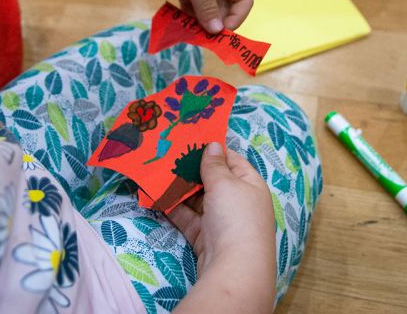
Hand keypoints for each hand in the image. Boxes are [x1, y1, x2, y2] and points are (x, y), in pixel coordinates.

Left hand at [141, 0, 252, 33]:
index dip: (237, 17)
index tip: (223, 32)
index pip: (243, 0)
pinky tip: (182, 25)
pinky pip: (192, 5)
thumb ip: (208, 8)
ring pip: (207, 8)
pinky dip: (189, 15)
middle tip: (205, 36)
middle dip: (217, 22)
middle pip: (225, 7)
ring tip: (193, 33)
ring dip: (202, 21)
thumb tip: (216, 31)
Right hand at [169, 143, 275, 311]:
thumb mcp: (225, 183)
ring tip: (157, 171)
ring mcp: (221, 221)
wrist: (233, 268)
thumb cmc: (236, 217)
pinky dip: (173, 208)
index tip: (190, 139)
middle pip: (212, 180)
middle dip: (191, 169)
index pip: (232, 160)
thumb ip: (214, 164)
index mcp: (250, 185)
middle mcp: (238, 201)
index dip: (213, 150)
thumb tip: (213, 144)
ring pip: (197, 199)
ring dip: (179, 188)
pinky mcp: (205, 237)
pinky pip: (188, 217)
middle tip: (168, 154)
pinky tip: (155, 196)